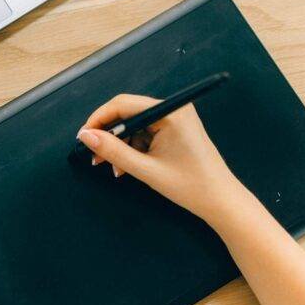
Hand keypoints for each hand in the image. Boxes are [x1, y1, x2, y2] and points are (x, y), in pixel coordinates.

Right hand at [77, 94, 247, 223]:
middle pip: (127, 113)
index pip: (123, 104)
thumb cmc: (191, 186)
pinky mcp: (175, 131)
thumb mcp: (146, 169)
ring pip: (134, 126)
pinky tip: (127, 167)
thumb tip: (86, 136)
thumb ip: (113, 151)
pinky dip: (132, 150)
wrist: (220, 201)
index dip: (99, 119)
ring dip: (120, 146)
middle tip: (94, 156)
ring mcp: (175, 120)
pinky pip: (144, 134)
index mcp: (170, 112)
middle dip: (109, 136)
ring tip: (114, 169)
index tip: (84, 137)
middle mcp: (173, 109)